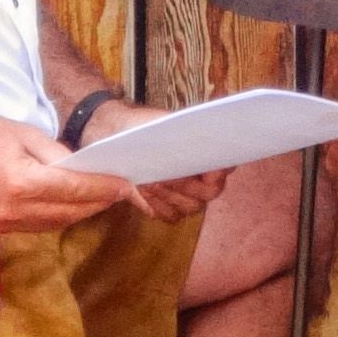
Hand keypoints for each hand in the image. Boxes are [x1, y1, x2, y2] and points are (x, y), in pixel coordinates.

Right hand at [0, 111, 137, 234]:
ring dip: (83, 211)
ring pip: (58, 222)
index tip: (125, 183)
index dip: (103, 187)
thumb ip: (57, 155)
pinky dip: (62, 215)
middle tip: (120, 188)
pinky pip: (42, 225)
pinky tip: (75, 202)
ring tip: (102, 195)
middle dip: (98, 201)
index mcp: (21, 182)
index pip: (74, 190)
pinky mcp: (1, 227)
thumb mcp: (24, 133)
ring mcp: (6, 222)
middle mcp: (14, 209)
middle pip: (71, 212)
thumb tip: (85, 169)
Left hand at [76, 97, 222, 221]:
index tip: (199, 169)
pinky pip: (171, 215)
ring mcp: (188, 194)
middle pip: (209, 193)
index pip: (225, 166)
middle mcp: (203, 175)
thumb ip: (180, 129)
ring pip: (190, 206)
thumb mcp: (158, 121)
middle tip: (160, 176)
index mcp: (207, 151)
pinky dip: (156, 206)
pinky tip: (140, 192)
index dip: (216, 172)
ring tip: (145, 182)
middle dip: (184, 185)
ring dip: (168, 195)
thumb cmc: (139, 126)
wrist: (112, 137)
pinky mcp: (169, 206)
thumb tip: (195, 129)